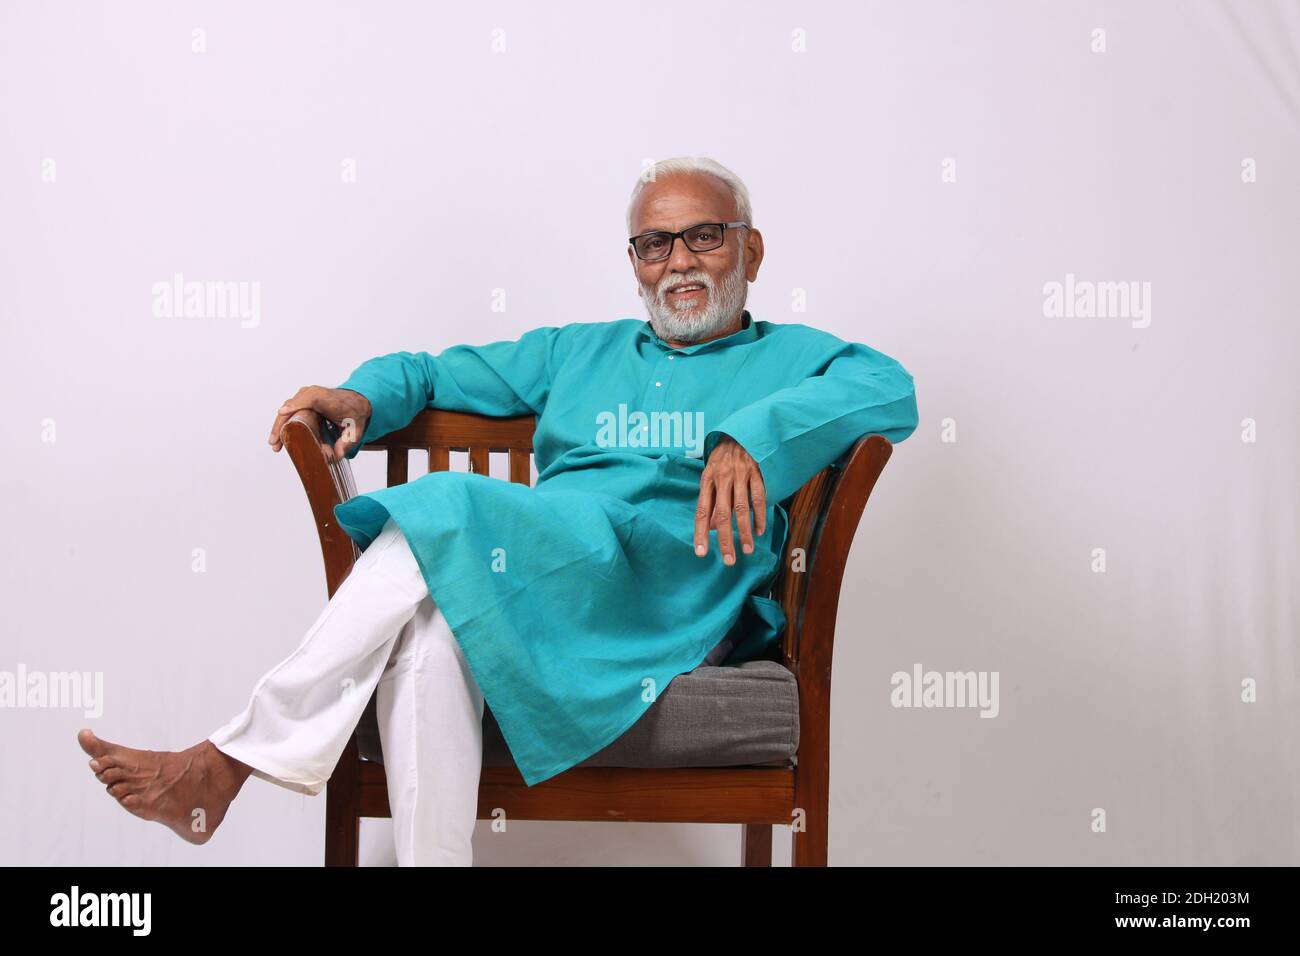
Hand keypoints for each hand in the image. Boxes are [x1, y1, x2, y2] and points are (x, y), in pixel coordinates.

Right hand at [267, 386, 371, 462]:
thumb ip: (347, 442)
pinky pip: (289, 410)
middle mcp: (314, 393)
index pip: (311, 398)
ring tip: (275, 444)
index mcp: (329, 399)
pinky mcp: (301, 400)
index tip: (283, 412)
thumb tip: (336, 455)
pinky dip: (282, 423)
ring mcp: (305, 395)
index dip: (296, 404)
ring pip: (287, 409)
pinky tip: (278, 437)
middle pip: (292, 406)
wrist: (355, 401)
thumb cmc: (354, 413)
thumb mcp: (356, 430)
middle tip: (275, 443)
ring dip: (278, 426)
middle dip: (281, 424)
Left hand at [694, 435, 766, 565]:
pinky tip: (760, 530)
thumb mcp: (711, 476)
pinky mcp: (756, 471)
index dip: (700, 533)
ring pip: (742, 508)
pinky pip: (759, 497)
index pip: (701, 511)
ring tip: (747, 550)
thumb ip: (712, 501)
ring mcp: (740, 474)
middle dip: (725, 539)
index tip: (701, 553)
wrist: (741, 431)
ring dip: (745, 531)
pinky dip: (760, 515)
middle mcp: (722, 477)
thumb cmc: (723, 459)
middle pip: (722, 514)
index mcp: (707, 480)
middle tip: (729, 560)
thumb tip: (710, 528)